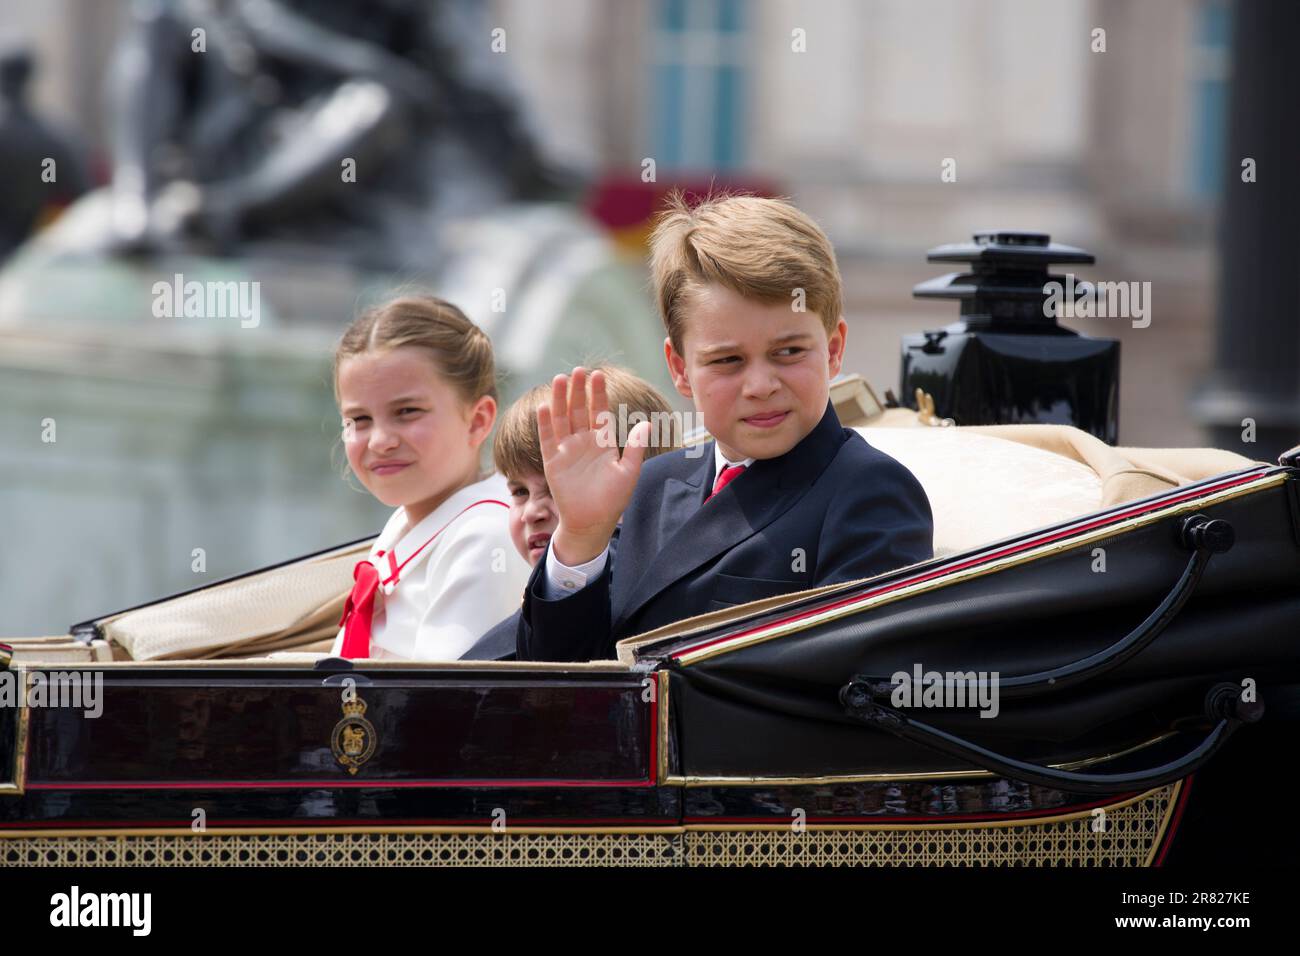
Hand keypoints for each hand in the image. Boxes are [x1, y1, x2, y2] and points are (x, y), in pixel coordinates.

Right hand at [537, 367, 650, 564]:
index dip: (597, 394)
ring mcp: (566, 450)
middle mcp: (583, 442)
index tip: (597, 375)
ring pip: (562, 419)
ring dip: (560, 400)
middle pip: (578, 410)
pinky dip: (545, 423)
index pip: (599, 412)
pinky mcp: (553, 462)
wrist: (592, 523)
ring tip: (560, 380)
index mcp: (602, 442)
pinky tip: (545, 406)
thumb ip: (634, 448)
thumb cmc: (612, 500)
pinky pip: (548, 439)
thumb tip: (647, 424)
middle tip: (578, 371)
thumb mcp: (628, 472)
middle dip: (578, 391)